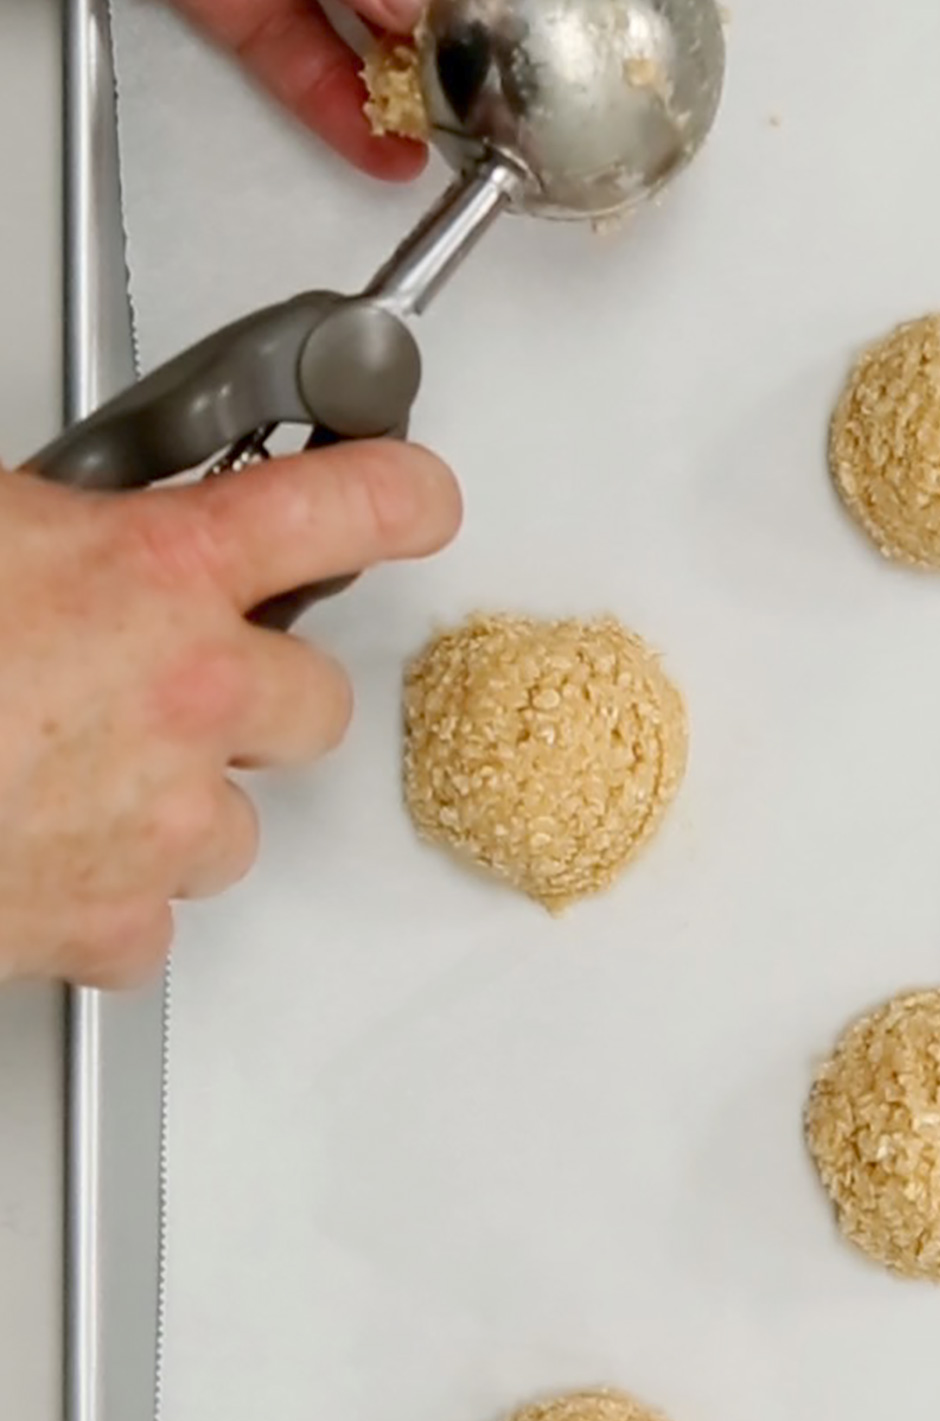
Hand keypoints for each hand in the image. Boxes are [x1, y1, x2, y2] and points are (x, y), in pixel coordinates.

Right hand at [0, 442, 460, 987]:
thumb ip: (61, 526)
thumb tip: (65, 521)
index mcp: (160, 568)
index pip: (347, 508)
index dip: (398, 499)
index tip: (416, 503)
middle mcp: (192, 692)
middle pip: (316, 700)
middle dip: (255, 697)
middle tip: (163, 685)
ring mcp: (166, 816)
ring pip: (240, 824)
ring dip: (180, 806)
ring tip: (69, 777)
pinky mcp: (117, 920)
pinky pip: (157, 921)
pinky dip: (112, 902)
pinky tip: (42, 853)